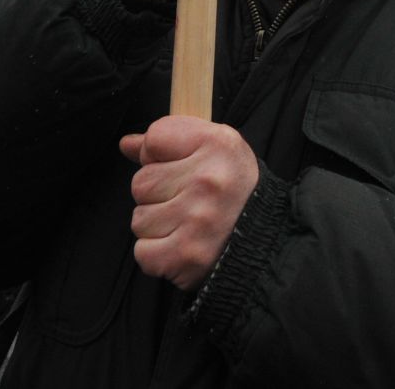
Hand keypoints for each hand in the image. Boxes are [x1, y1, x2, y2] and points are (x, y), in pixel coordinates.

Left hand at [119, 116, 258, 290]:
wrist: (268, 240)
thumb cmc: (236, 190)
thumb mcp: (216, 149)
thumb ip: (171, 140)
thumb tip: (127, 144)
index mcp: (217, 144)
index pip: (154, 138)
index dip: (159, 156)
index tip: (179, 168)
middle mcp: (208, 180)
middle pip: (140, 182)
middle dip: (157, 195)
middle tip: (187, 202)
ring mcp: (197, 220)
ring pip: (139, 219)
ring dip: (157, 226)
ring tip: (187, 225)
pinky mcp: (186, 255)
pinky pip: (142, 252)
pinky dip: (157, 254)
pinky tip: (181, 245)